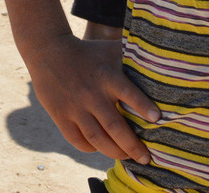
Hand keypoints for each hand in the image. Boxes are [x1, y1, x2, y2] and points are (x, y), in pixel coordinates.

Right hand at [24, 34, 159, 164]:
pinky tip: (100, 148)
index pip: (127, 93)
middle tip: (146, 158)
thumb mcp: (109, 49)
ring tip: (127, 157)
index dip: (143, 106)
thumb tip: (161, 55)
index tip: (157, 119)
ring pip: (97, 139)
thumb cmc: (86, 51)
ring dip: (115, 152)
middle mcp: (91, 94)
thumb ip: (132, 54)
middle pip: (115, 127)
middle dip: (133, 146)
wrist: (47, 50)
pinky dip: (91, 148)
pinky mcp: (60, 115)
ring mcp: (74, 107)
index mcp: (106, 76)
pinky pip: (78, 140)